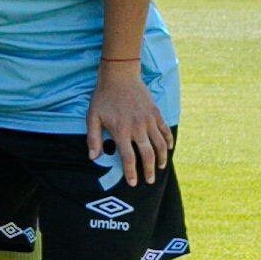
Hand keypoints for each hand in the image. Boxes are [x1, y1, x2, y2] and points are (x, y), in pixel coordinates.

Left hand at [86, 67, 170, 187]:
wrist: (119, 77)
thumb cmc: (103, 97)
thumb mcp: (92, 117)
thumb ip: (93, 138)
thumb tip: (93, 158)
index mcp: (121, 131)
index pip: (128, 157)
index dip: (131, 172)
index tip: (133, 183)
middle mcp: (137, 128)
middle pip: (147, 154)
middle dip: (148, 170)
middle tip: (149, 181)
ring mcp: (149, 121)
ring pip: (160, 144)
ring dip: (161, 158)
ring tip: (159, 168)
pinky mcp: (155, 113)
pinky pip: (165, 130)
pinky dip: (168, 141)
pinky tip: (168, 149)